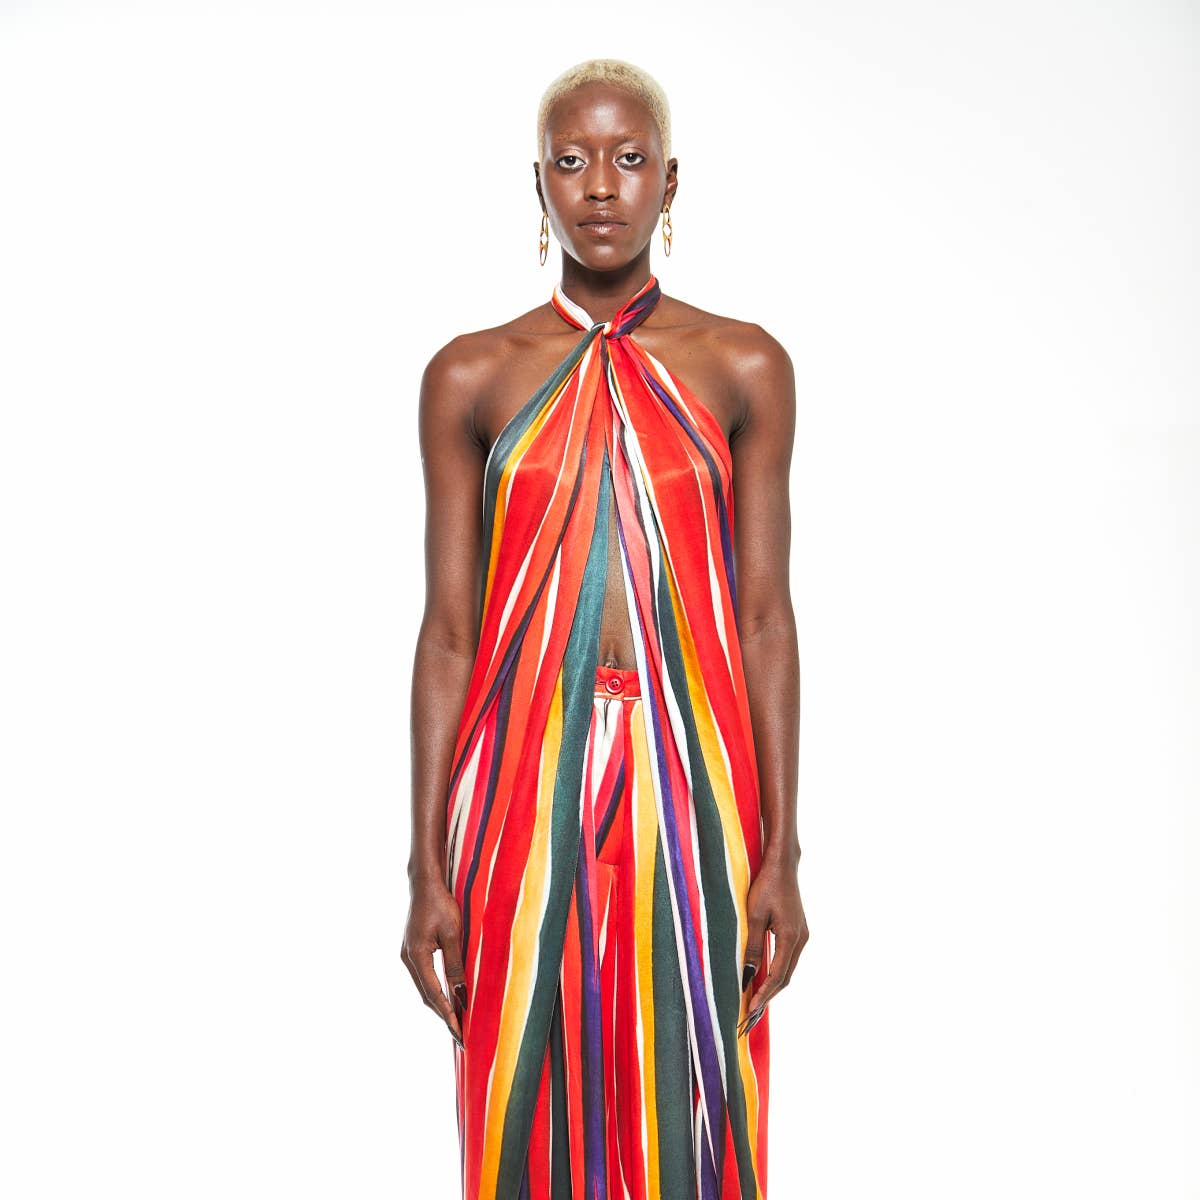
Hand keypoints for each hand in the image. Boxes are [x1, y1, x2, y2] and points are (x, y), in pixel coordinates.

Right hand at [401, 876, 467, 1049]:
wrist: (425, 884)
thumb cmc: (441, 904)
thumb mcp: (453, 934)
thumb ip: (455, 965)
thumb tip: (461, 994)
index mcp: (417, 956)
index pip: (433, 994)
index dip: (447, 1015)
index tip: (458, 1033)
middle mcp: (408, 959)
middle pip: (426, 995)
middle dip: (443, 1014)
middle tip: (459, 1034)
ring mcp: (408, 955)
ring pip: (424, 988)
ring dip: (439, 1003)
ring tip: (456, 1020)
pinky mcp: (412, 950)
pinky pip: (424, 977)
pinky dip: (435, 990)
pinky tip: (447, 996)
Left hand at [739, 856, 808, 1035]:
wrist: (782, 864)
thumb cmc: (765, 885)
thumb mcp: (753, 916)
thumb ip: (752, 946)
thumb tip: (749, 975)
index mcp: (791, 937)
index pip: (778, 976)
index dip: (764, 995)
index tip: (751, 1010)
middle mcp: (801, 939)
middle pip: (786, 977)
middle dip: (769, 996)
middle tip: (751, 1013)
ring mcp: (802, 935)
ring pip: (788, 969)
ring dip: (773, 984)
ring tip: (755, 999)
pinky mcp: (799, 930)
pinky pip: (788, 958)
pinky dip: (777, 971)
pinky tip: (763, 976)